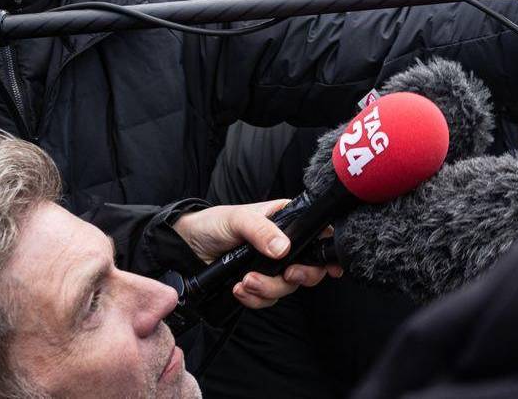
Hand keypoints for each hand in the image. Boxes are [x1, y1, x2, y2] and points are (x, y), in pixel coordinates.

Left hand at [172, 201, 341, 309]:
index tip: (331, 268)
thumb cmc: (214, 223)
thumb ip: (261, 230)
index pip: (317, 236)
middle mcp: (284, 246)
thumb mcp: (238, 219)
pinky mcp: (257, 285)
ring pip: (287, 288)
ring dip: (268, 289)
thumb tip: (284, 248)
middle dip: (299, 277)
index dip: (328, 253)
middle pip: (308, 268)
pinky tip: (238, 289)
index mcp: (287, 223)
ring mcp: (271, 267)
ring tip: (245, 281)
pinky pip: (266, 300)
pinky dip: (254, 298)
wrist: (186, 247)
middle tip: (286, 276)